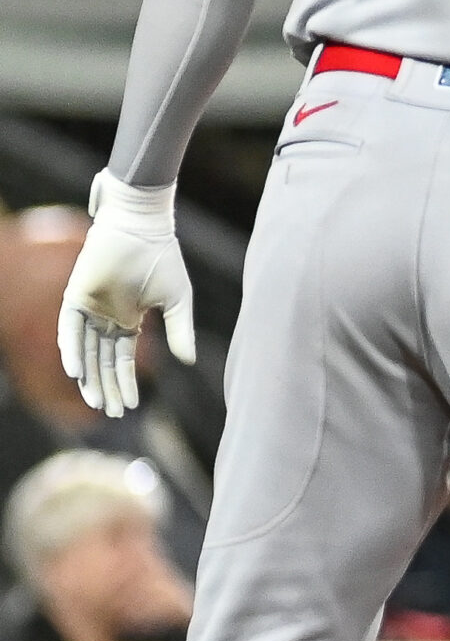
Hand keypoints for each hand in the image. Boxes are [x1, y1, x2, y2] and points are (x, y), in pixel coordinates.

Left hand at [58, 171, 196, 417]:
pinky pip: (69, 330)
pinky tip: (77, 372)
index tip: (131, 406)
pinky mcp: (75, 297)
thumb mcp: (178, 300)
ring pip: (84, 351)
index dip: (127, 382)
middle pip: (102, 361)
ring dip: (88, 376)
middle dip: (107, 387)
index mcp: (128, 320)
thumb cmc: (162, 258)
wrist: (143, 227)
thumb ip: (180, 330)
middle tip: (111, 413)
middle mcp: (105, 319)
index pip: (123, 359)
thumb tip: (189, 362)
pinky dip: (72, 350)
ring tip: (95, 401)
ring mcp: (88, 309)